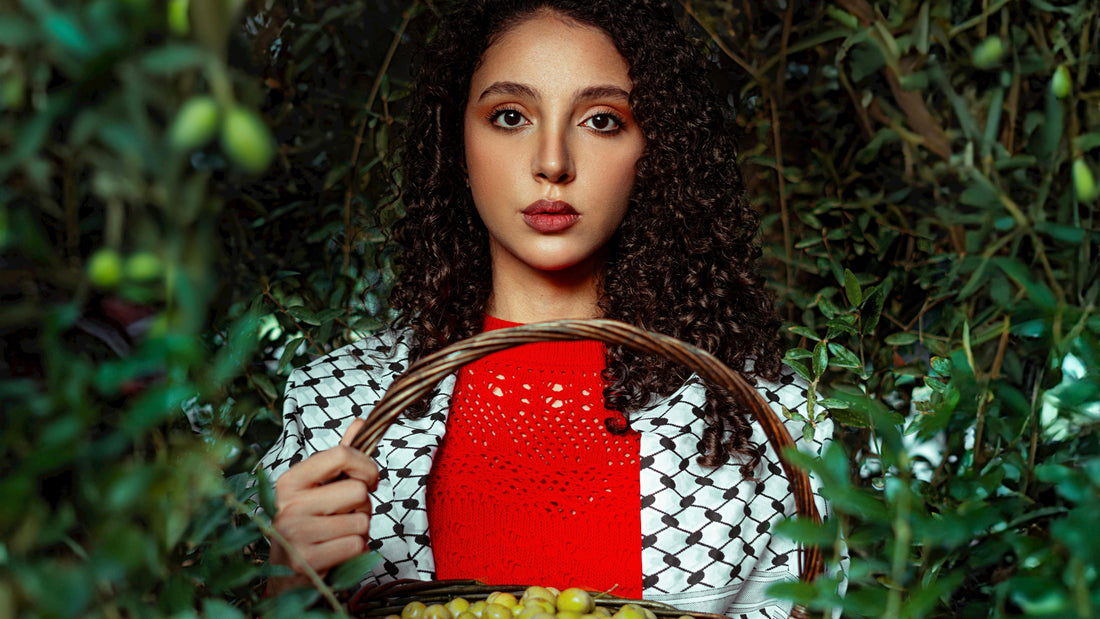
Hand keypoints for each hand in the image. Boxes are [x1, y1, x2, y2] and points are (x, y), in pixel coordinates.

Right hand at [266, 418, 378, 594]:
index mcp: (290, 481)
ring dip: (360, 531)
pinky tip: (337, 553)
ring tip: (338, 536)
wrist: (287, 576)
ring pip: (362, 521)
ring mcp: (295, 534)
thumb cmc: (310, 525)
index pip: (340, 454)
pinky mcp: (307, 561)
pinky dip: (356, 551)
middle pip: (358, 491)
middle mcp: (288, 505)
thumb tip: (361, 422)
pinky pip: (357, 545)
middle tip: (345, 516)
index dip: (366, 466)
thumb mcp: (319, 489)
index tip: (370, 479)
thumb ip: (340, 458)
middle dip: (363, 505)